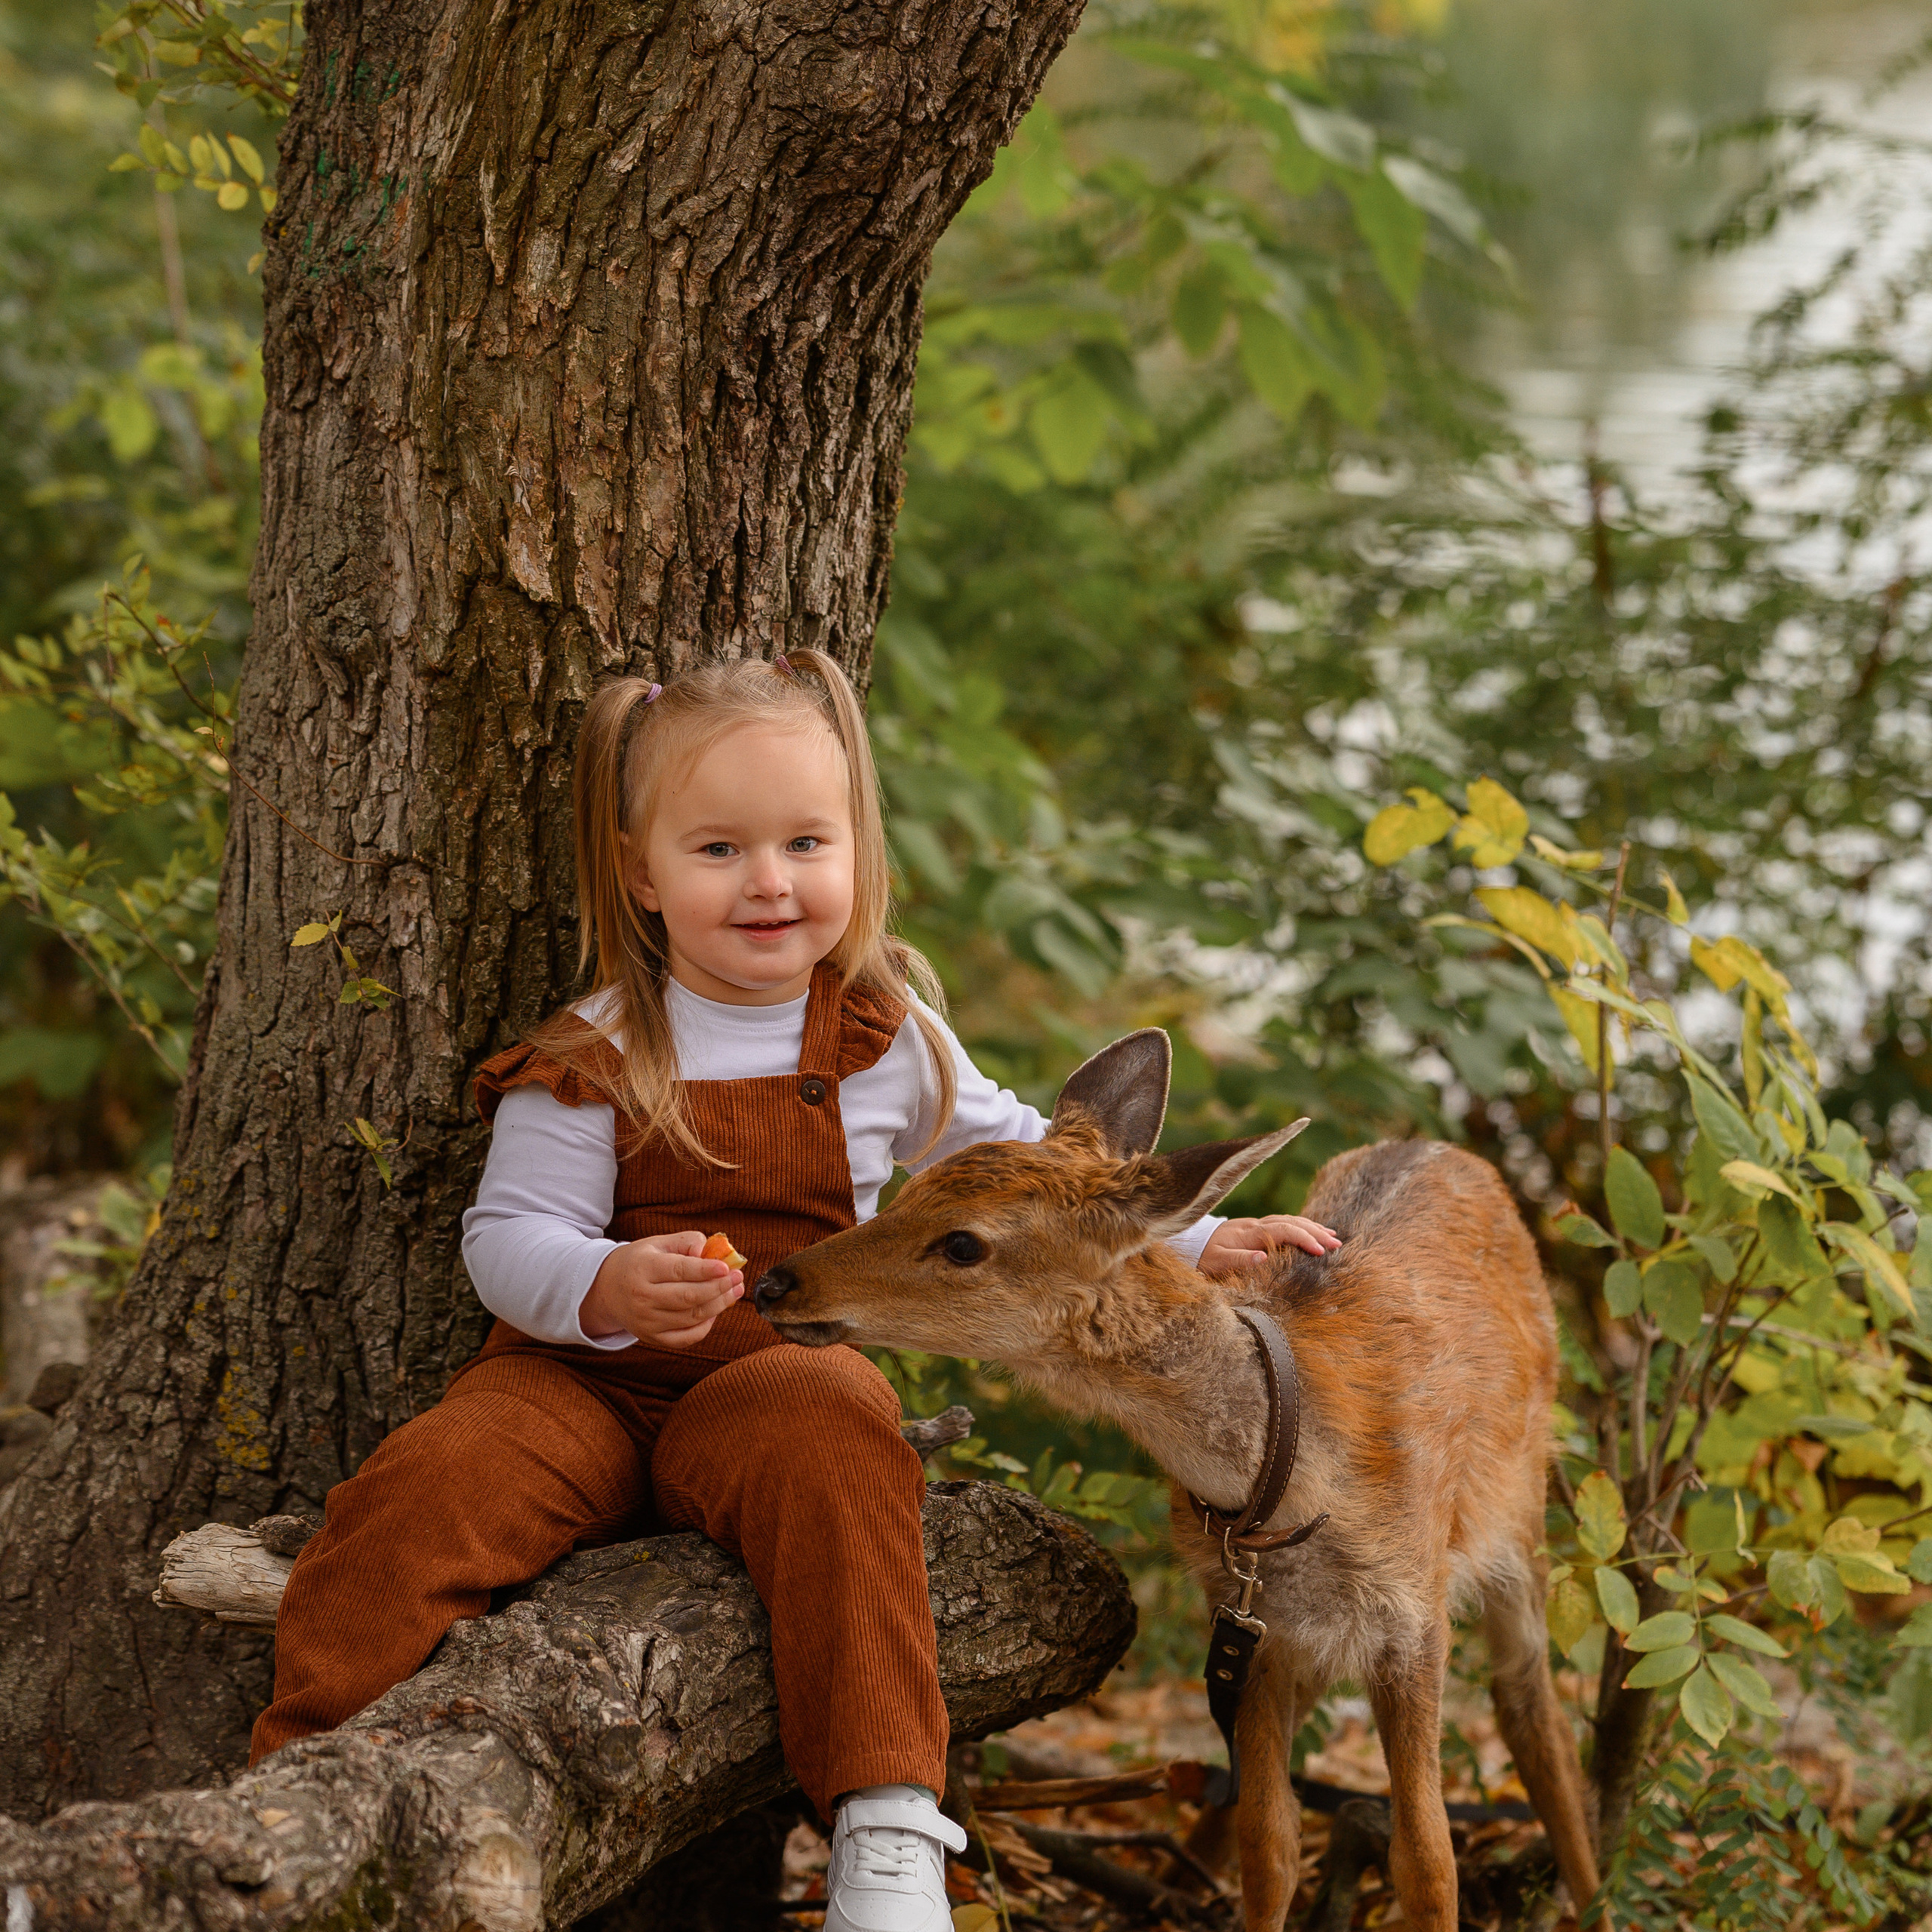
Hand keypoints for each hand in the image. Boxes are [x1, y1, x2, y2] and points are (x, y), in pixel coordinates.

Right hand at [579, 1231, 744, 1347]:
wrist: (606, 1289)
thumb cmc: (639, 1262)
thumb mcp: (657, 1243)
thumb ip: (687, 1242)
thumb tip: (712, 1252)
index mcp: (643, 1268)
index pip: (680, 1271)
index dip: (706, 1270)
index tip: (727, 1268)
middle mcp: (642, 1297)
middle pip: (689, 1297)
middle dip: (719, 1288)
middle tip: (738, 1279)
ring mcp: (646, 1321)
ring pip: (691, 1317)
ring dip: (719, 1305)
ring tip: (735, 1291)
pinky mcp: (651, 1338)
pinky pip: (685, 1338)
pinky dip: (705, 1326)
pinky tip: (716, 1311)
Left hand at [1198, 1215, 1340, 1276]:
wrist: (1187, 1244)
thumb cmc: (1201, 1257)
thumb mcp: (1215, 1262)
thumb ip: (1238, 1259)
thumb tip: (1263, 1257)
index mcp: (1248, 1233)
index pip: (1282, 1230)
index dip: (1303, 1238)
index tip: (1320, 1251)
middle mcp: (1254, 1225)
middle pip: (1290, 1222)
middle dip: (1315, 1231)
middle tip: (1336, 1244)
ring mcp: (1255, 1225)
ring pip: (1289, 1220)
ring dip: (1311, 1227)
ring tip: (1332, 1236)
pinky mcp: (1254, 1228)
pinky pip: (1283, 1224)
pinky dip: (1300, 1226)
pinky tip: (1311, 1231)